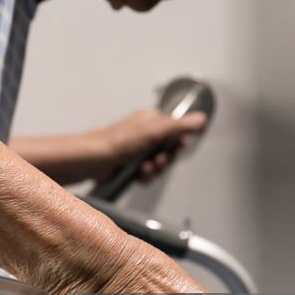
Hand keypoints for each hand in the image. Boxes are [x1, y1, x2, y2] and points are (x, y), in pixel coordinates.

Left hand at [90, 108, 206, 183]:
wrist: (92, 160)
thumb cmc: (116, 142)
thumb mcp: (154, 131)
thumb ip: (179, 126)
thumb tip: (201, 118)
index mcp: (151, 120)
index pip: (176, 131)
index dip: (177, 143)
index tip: (173, 148)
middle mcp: (144, 133)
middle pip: (169, 150)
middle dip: (165, 160)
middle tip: (156, 160)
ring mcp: (136, 150)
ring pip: (158, 164)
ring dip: (154, 170)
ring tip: (144, 169)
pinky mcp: (129, 165)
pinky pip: (146, 174)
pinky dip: (144, 176)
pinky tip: (137, 175)